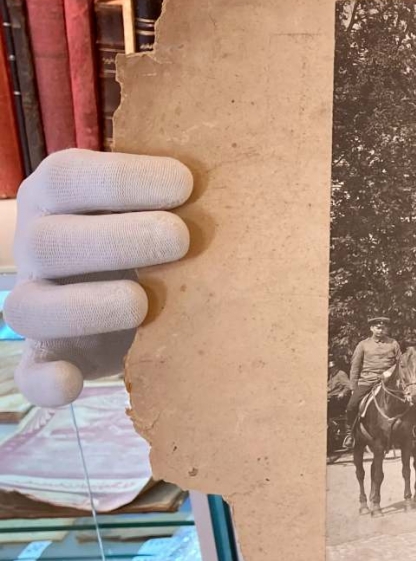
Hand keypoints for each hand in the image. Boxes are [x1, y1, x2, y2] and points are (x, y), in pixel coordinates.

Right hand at [8, 150, 192, 406]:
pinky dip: (45, 380)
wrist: (138, 292)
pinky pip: (31, 371)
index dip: (123, 179)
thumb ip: (179, 191)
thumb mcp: (162, 202)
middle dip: (116, 239)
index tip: (185, 184)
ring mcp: (37, 303)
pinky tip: (71, 383)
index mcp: (59, 196)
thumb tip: (240, 177)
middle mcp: (37, 246)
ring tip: (143, 303)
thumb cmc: (160, 230)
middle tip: (180, 239)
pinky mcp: (50, 355)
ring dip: (88, 306)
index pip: (68, 176)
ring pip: (31, 308)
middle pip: (47, 241)